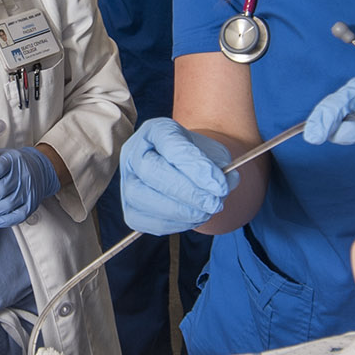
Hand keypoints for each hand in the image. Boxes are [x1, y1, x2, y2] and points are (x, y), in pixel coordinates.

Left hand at [0, 147, 60, 227]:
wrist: (42, 169)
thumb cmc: (16, 163)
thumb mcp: (3, 154)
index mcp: (12, 160)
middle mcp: (21, 176)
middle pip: (0, 190)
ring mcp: (27, 191)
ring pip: (7, 205)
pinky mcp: (31, 204)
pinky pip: (19, 215)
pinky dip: (5, 220)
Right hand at [120, 118, 238, 235]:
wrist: (183, 170)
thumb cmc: (196, 158)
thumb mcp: (212, 152)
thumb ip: (220, 165)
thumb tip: (226, 182)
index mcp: (155, 130)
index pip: (171, 144)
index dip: (196, 167)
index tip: (220, 185)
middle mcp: (134, 153)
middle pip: (151, 171)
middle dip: (188, 191)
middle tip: (215, 203)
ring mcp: (127, 181)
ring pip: (141, 197)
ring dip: (180, 210)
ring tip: (206, 211)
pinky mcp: (129, 209)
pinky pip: (144, 220)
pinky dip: (172, 224)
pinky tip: (192, 218)